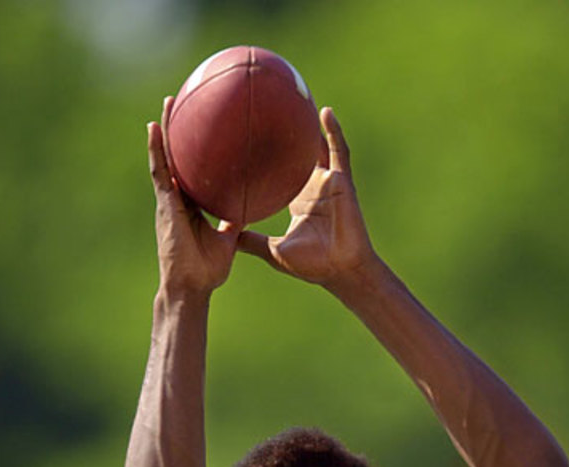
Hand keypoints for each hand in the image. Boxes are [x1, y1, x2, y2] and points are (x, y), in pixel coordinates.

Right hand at [148, 98, 239, 299]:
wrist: (191, 287)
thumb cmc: (207, 270)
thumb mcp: (228, 239)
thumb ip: (236, 222)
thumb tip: (252, 205)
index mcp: (193, 206)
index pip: (196, 172)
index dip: (198, 151)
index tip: (206, 128)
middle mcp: (179, 199)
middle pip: (179, 158)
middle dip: (181, 131)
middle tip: (186, 102)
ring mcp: (169, 200)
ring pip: (166, 158)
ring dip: (166, 130)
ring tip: (170, 102)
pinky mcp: (165, 204)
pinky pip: (160, 171)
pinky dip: (156, 149)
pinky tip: (155, 128)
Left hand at [238, 107, 376, 285]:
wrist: (340, 271)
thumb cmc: (312, 266)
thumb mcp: (273, 251)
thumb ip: (250, 241)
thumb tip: (225, 236)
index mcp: (298, 200)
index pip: (279, 171)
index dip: (267, 156)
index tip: (248, 139)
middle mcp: (312, 187)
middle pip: (296, 152)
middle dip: (285, 131)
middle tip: (267, 105)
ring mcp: (329, 182)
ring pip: (317, 145)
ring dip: (308, 122)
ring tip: (297, 93)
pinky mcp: (343, 181)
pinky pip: (339, 151)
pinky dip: (333, 131)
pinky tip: (324, 111)